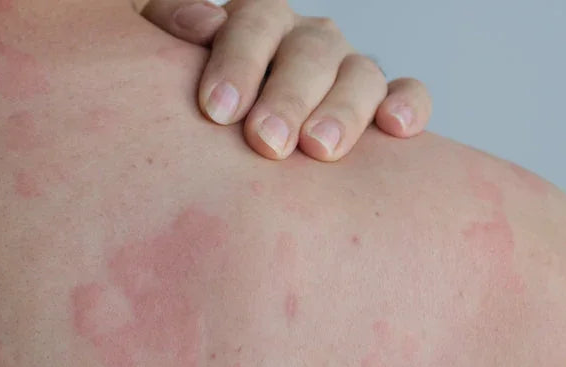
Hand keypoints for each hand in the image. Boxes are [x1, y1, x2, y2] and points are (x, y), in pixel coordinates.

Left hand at [137, 0, 431, 161]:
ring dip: (344, 109)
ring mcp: (348, 72)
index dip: (239, 60)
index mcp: (256, 22)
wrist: (222, 145)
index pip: (258, 18)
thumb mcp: (156, 58)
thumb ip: (167, 23)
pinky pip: (409, 94)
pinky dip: (408, 106)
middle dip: (288, 96)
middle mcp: (307, 41)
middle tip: (266, 142)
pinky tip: (396, 129)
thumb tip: (202, 22)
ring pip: (363, 72)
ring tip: (321, 149)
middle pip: (313, 49)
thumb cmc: (182, 104)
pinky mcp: (382, 106)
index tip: (216, 111)